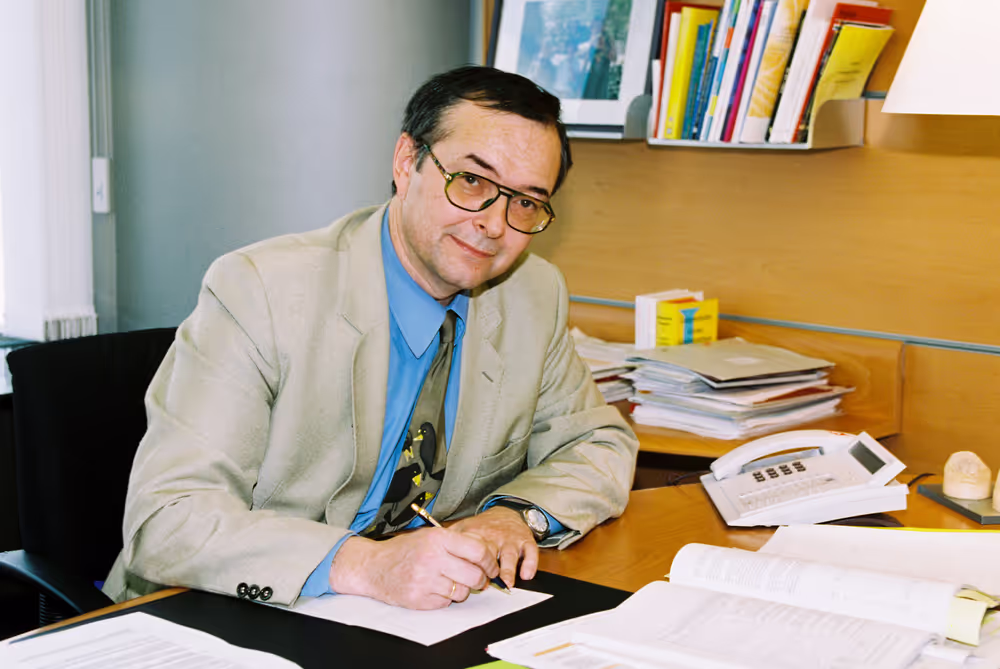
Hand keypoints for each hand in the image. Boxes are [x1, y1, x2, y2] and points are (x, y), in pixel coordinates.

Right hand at [328, 529, 498, 609]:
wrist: (373, 566)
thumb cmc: (405, 550)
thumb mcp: (430, 535)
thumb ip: (458, 541)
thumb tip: (488, 552)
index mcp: (438, 539)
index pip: (478, 551)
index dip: (490, 562)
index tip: (491, 567)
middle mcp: (433, 559)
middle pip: (474, 576)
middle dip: (481, 580)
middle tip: (477, 579)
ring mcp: (425, 581)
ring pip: (463, 592)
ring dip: (462, 589)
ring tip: (449, 581)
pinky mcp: (419, 600)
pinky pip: (446, 603)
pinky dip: (445, 598)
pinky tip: (434, 588)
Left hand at [450, 506, 538, 589]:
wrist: (507, 512)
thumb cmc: (484, 527)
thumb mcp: (464, 528)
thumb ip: (449, 539)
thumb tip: (430, 551)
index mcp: (477, 534)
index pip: (470, 550)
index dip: (467, 565)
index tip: (463, 578)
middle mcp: (494, 536)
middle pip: (490, 553)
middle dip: (488, 569)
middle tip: (484, 584)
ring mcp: (511, 539)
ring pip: (511, 554)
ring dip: (509, 569)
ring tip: (507, 582)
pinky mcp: (526, 542)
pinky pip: (531, 553)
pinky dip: (530, 564)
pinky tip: (526, 575)